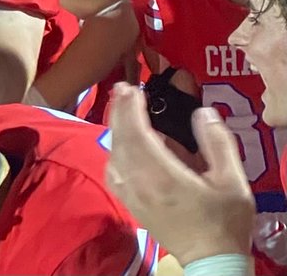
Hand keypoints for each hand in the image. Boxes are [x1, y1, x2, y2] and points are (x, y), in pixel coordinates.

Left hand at [107, 82, 253, 264]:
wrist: (212, 260)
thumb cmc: (223, 222)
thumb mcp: (232, 181)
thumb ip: (217, 143)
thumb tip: (202, 112)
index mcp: (160, 175)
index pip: (136, 131)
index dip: (131, 107)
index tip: (133, 87)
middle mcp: (136, 182)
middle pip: (120, 138)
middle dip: (121, 110)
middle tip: (125, 89)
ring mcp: (129, 193)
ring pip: (113, 152)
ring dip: (117, 128)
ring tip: (126, 109)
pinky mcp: (128, 202)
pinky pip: (113, 168)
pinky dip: (116, 149)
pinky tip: (124, 143)